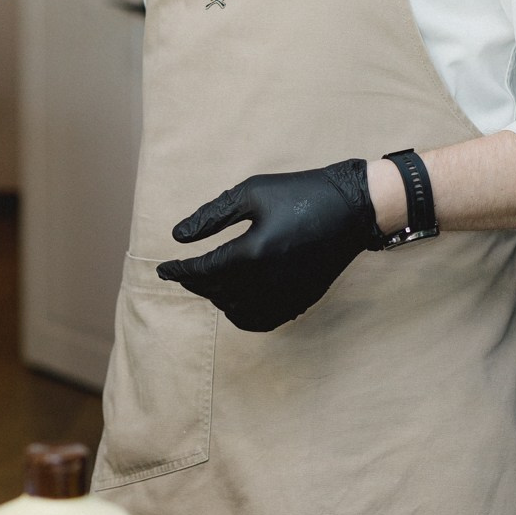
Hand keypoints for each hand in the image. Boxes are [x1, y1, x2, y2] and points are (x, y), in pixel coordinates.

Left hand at [157, 159, 379, 332]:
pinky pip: (260, 321)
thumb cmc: (300, 193)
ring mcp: (285, 296)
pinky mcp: (299, 301)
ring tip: (208, 282)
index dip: (179, 271)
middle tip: (182, 272)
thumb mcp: (251, 193)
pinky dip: (241, 316)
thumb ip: (211, 216)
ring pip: (235, 311)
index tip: (163, 269)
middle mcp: (267, 282)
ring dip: (216, 298)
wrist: (352, 209)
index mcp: (253, 252)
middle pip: (215, 292)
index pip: (203, 271)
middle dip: (194, 283)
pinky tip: (234, 301)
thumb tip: (178, 236)